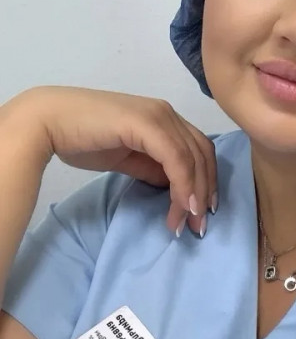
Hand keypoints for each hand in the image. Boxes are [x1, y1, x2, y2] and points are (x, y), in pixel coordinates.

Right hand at [12, 86, 216, 236]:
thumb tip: (172, 185)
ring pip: (193, 158)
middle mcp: (167, 113)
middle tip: (199, 225)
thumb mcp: (126, 158)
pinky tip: (181, 206)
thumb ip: (151, 167)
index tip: (200, 212)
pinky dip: (183, 184)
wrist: (47, 122)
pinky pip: (176, 158)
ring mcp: (158, 115)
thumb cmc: (81, 139)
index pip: (199, 151)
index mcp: (164, 119)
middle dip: (205, 192)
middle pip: (203, 154)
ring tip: (186, 222)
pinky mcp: (147, 123)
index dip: (206, 182)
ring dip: (194, 194)